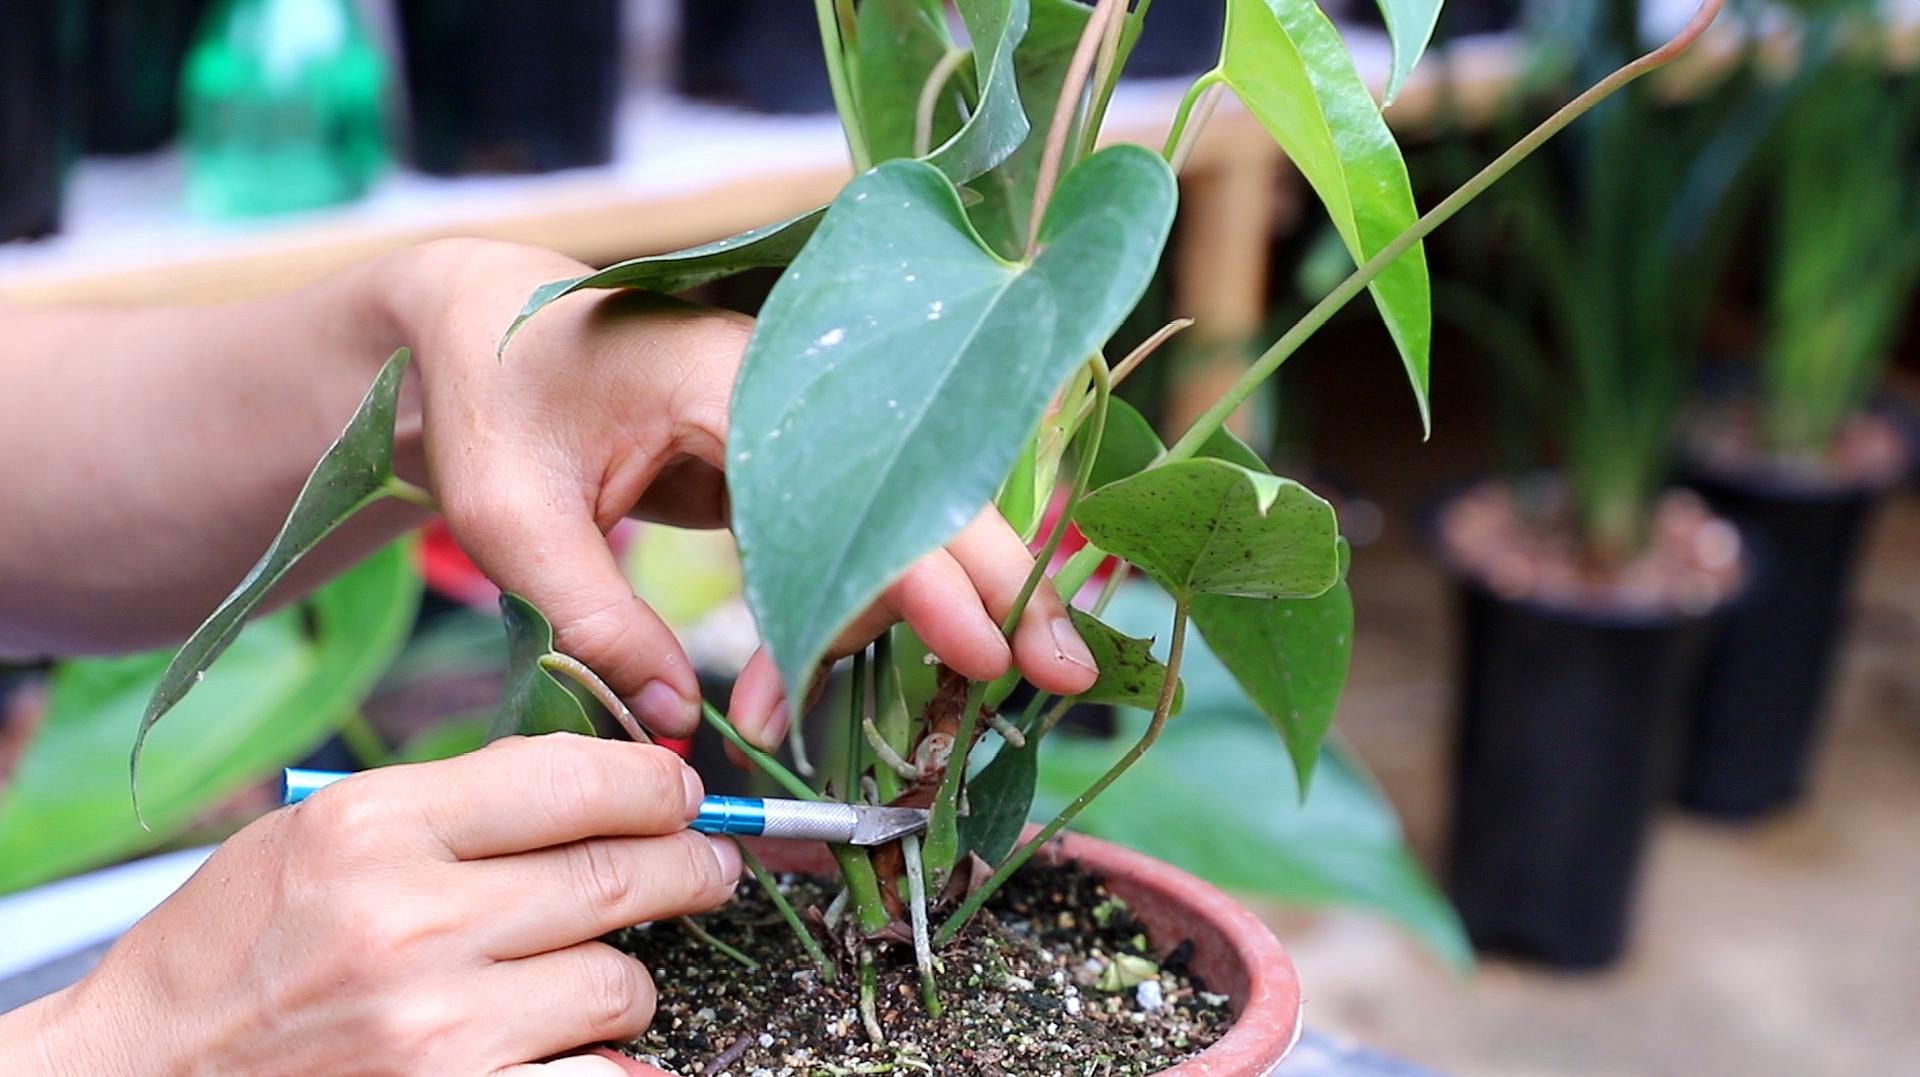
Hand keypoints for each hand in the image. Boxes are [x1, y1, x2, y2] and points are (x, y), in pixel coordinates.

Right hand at [7, 735, 727, 1074]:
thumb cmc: (235, 953)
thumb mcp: (320, 838)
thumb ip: (456, 804)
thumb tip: (605, 780)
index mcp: (374, 828)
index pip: (574, 779)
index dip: (656, 784)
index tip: (681, 793)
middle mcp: (410, 925)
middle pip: (623, 875)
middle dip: (689, 867)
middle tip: (708, 867)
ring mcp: (436, 1031)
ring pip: (620, 985)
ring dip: (624, 982)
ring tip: (591, 976)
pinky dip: (610, 1066)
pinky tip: (590, 1048)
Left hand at [389, 239, 1098, 746]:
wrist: (472, 324)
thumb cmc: (487, 400)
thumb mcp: (512, 517)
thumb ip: (597, 618)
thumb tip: (679, 727)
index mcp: (733, 382)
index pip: (863, 488)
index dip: (929, 579)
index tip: (986, 654)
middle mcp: (790, 395)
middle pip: (923, 495)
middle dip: (996, 590)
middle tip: (1064, 674)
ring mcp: (795, 426)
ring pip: (892, 527)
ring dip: (877, 626)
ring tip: (771, 713)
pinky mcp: (781, 461)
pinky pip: (844, 539)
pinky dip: (838, 610)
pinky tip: (784, 679)